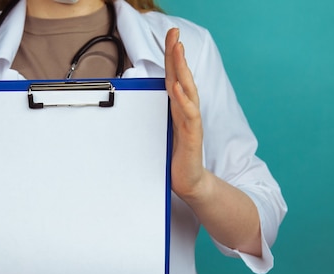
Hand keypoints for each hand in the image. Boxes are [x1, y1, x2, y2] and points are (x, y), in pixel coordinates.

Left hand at [164, 28, 207, 199]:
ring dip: (182, 69)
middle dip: (178, 54)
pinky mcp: (192, 135)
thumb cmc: (175, 157)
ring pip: (187, 90)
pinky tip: (178, 87)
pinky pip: (188, 114)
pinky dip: (183, 99)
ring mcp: (191, 122)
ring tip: (178, 50)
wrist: (189, 181)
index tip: (171, 35)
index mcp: (178, 108)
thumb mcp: (162, 131)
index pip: (175, 76)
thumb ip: (157, 115)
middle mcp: (186, 111)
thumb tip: (141, 99)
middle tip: (175, 32)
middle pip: (182, 76)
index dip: (172, 56)